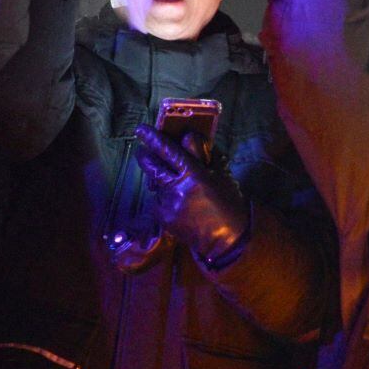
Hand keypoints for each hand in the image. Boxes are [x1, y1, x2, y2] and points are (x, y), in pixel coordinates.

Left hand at [130, 123, 250, 266]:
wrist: (226, 239)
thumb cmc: (227, 202)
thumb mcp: (220, 173)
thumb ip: (202, 153)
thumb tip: (185, 135)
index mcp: (194, 175)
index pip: (168, 151)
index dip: (153, 138)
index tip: (141, 129)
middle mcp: (178, 189)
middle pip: (151, 166)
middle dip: (144, 156)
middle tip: (143, 150)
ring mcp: (169, 205)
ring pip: (156, 184)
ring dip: (162, 182)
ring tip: (180, 189)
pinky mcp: (163, 218)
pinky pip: (159, 201)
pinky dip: (166, 198)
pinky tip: (180, 205)